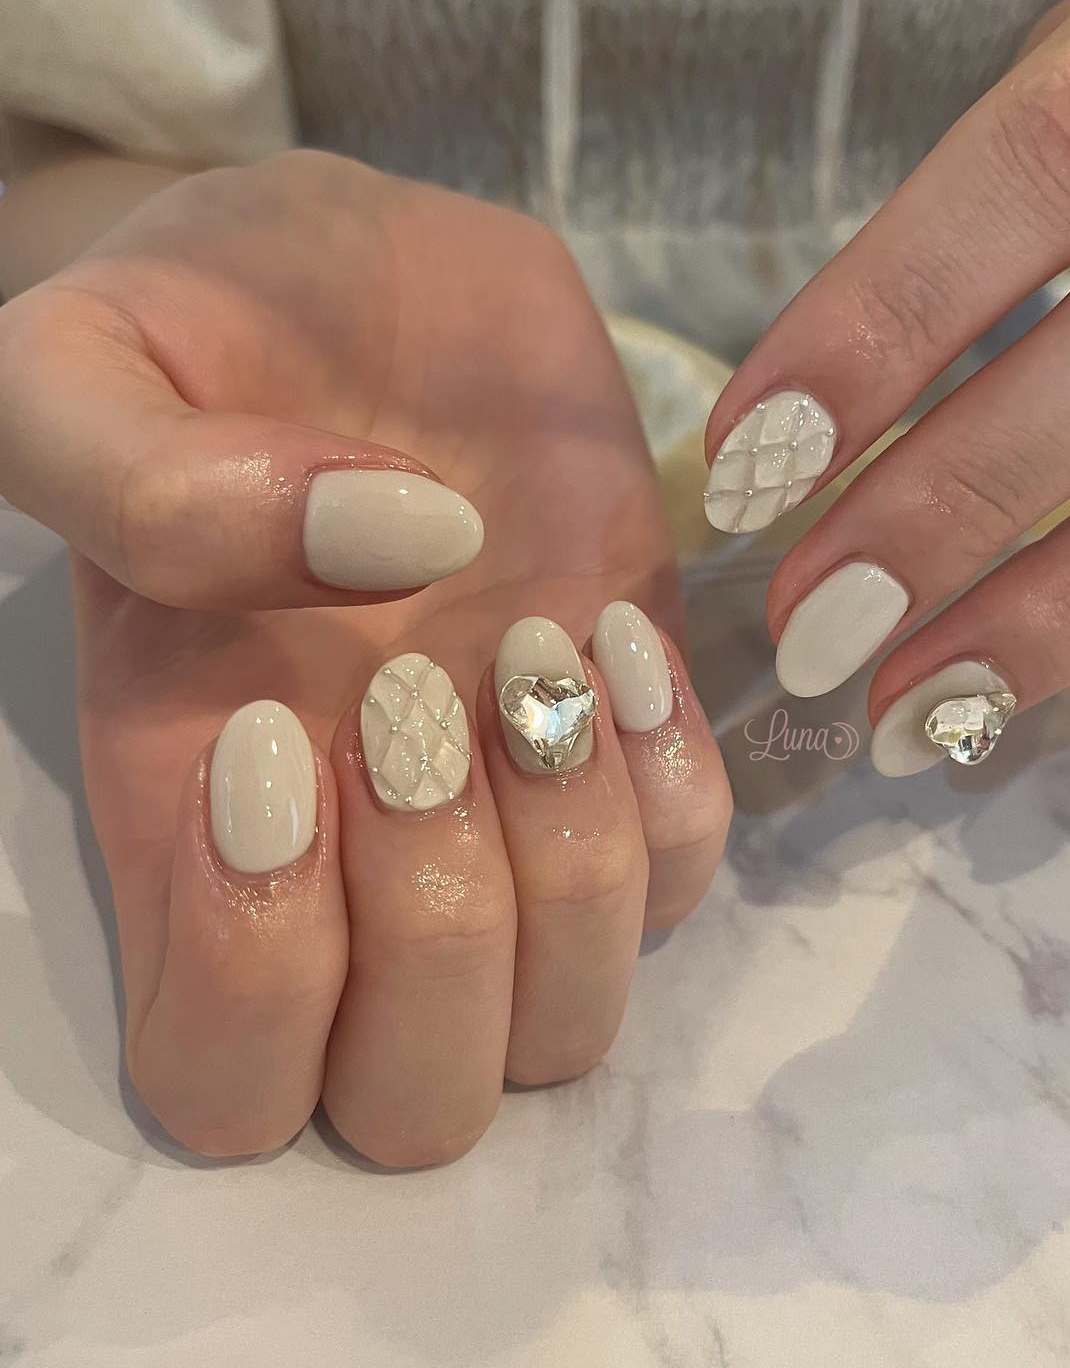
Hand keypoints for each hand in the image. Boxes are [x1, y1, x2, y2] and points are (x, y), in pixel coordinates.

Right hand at [0, 151, 730, 1162]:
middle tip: (416, 702)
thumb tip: (385, 553)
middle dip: (442, 929)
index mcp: (192, 811)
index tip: (278, 736)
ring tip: (528, 649)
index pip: (224, 1081)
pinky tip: (614, 637)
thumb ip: (147, 487)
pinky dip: (673, 785)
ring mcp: (512, 813)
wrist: (365, 269)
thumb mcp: (81, 363)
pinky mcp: (628, 737)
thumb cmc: (206, 313)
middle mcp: (359, 860)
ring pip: (573, 1017)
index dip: (261, 969)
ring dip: (570, 859)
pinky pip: (690, 874)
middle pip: (423, 1098)